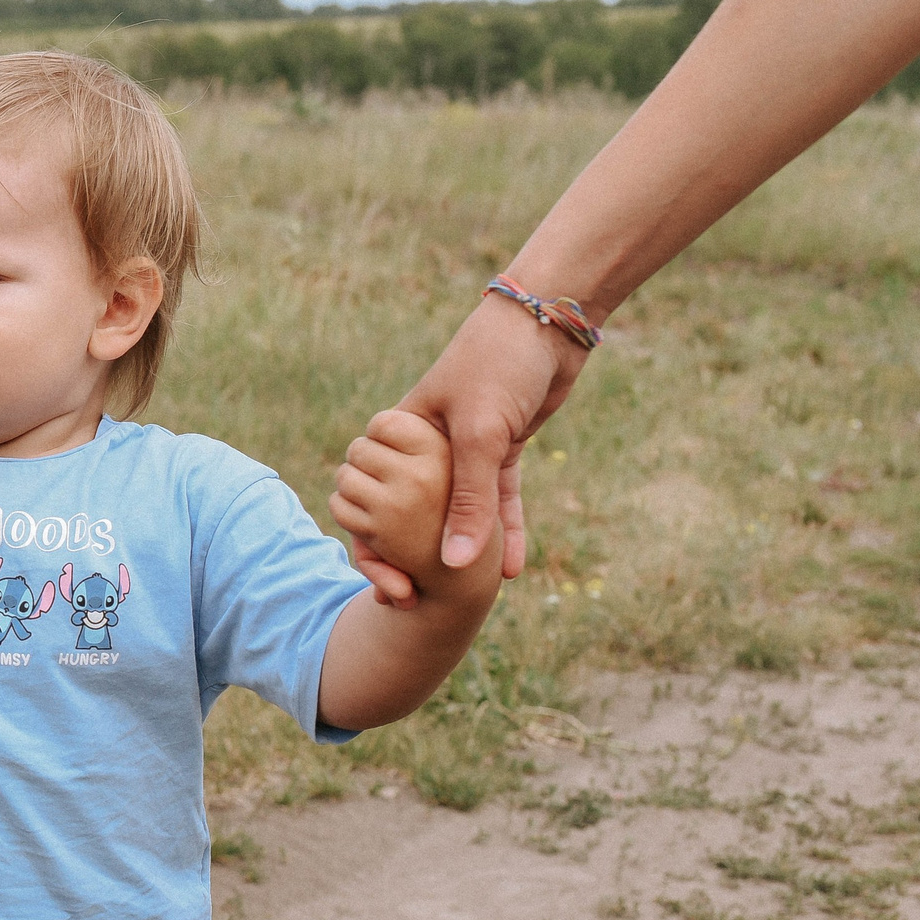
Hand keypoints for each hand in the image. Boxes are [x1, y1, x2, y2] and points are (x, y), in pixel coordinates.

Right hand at [353, 296, 586, 604]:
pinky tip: (514, 566)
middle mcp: (423, 446)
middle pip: (407, 514)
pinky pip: (499, 500)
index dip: (373, 547)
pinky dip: (506, 529)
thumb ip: (468, 502)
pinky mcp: (503, 449)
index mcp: (399, 435)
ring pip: (456, 511)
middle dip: (411, 559)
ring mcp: (464, 449)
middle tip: (416, 599)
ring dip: (461, 549)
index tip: (393, 588)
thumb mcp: (479, 436)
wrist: (549, 320)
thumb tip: (454, 565)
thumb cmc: (497, 363)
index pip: (369, 500)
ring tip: (466, 593)